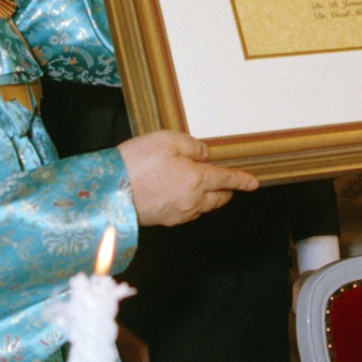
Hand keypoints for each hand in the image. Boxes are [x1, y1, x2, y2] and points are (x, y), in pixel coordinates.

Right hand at [120, 130, 257, 225]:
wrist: (107, 193)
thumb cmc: (136, 163)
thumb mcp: (166, 140)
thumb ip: (192, 146)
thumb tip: (204, 155)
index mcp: (197, 179)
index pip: (227, 179)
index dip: (242, 180)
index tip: (254, 183)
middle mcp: (193, 200)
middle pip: (219, 198)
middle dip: (226, 190)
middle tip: (225, 181)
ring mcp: (179, 213)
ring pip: (204, 207)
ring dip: (208, 197)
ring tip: (197, 183)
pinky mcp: (165, 221)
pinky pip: (188, 212)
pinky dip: (191, 203)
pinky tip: (178, 193)